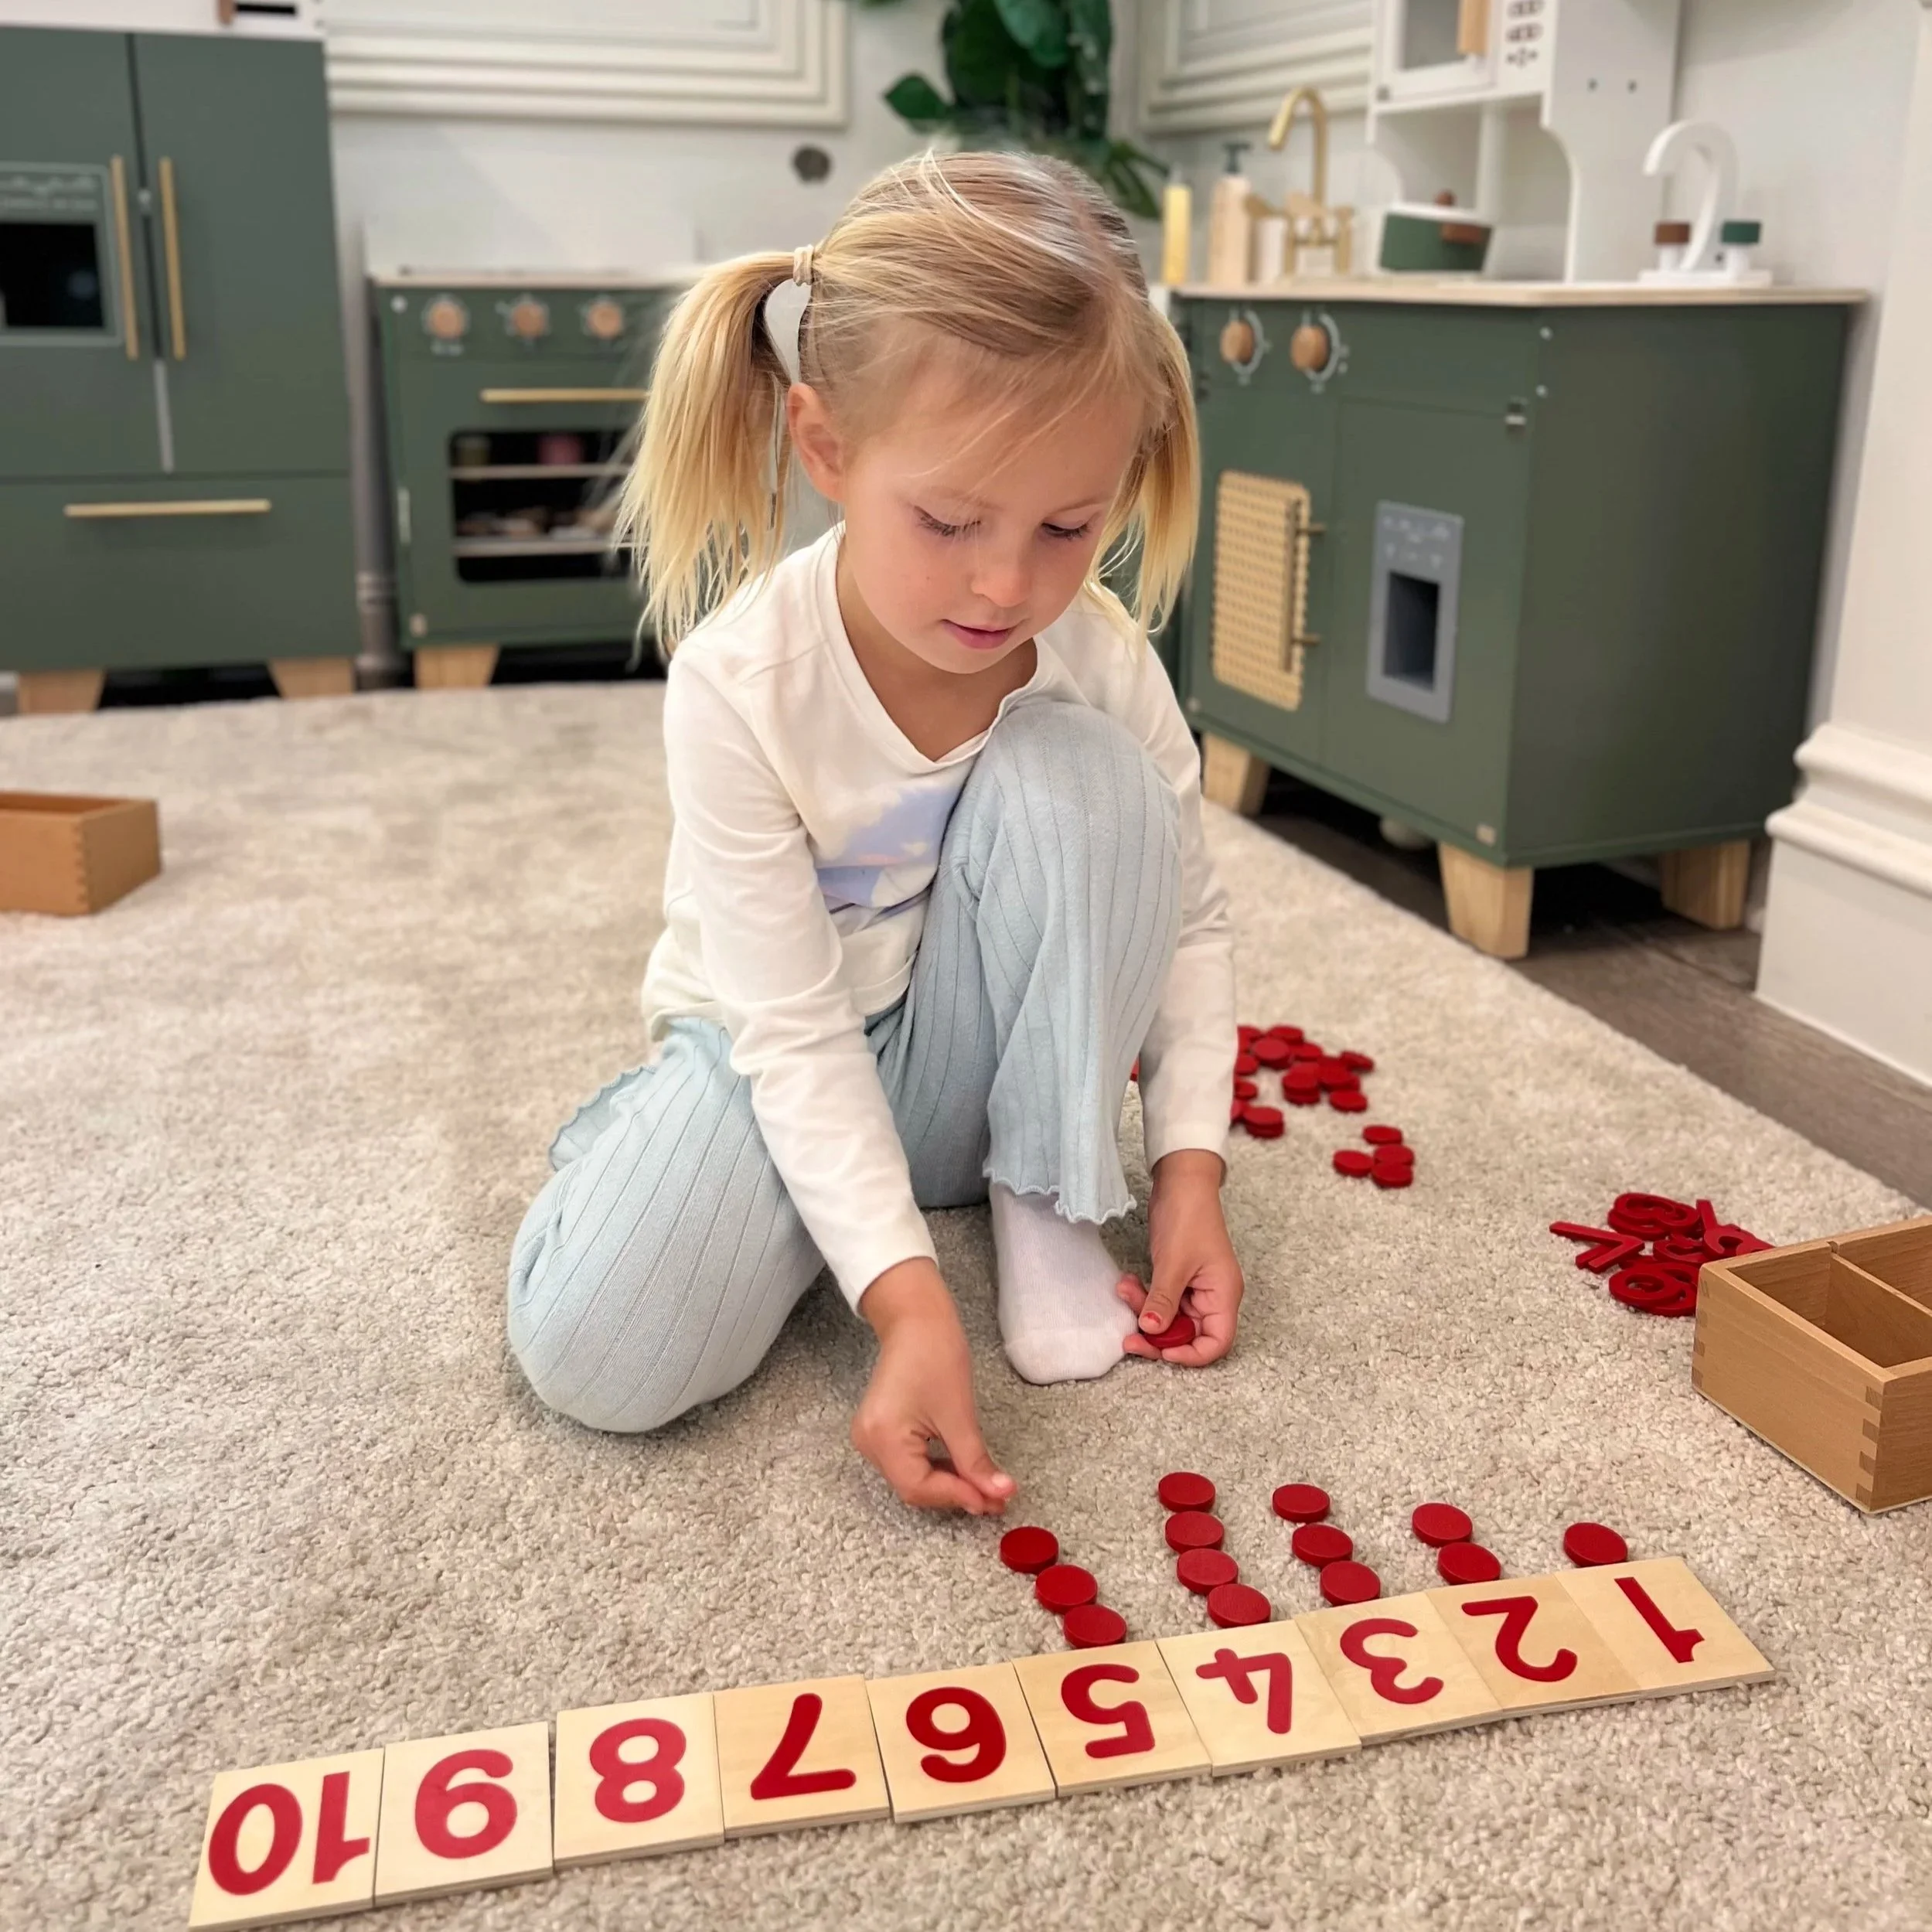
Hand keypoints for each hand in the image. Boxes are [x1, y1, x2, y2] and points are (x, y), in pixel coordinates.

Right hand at [853, 1259, 1015, 1514]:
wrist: (916, 1320)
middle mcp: (868, 1443)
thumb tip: (999, 1494)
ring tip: (985, 1485)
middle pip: (914, 1487)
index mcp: (883, 1437)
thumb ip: (975, 1462)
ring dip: (948, 1483)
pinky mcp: (880, 1431)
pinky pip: (908, 1463)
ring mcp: (871, 1437)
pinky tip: (961, 1468)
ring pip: (912, 1478)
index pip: (919, 1488)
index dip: (957, 1497)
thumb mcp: (959, 1414)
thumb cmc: (936, 1354)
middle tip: (996, 1497)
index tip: (993, 1501)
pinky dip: (935, 1468)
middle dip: (956, 1493)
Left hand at [1118, 1149, 1242, 1366]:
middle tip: (1130, 1336)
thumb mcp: (1173, 1263)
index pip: (1217, 1343)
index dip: (1191, 1355)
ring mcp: (1195, 1289)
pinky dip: (1143, 1297)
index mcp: (1223, 1295)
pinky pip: (1160, 1301)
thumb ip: (1163, 1301)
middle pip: (1189, 1336)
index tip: (1161, 1352)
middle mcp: (1213, 1297)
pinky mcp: (1178, 1279)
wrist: (1180, 1182)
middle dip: (1158, 1336)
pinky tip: (1127, 1282)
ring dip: (1145, 1311)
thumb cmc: (1188, 1217)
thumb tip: (1151, 1332)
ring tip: (1125, 1289)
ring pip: (1169, 1319)